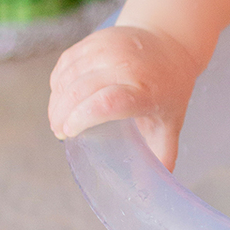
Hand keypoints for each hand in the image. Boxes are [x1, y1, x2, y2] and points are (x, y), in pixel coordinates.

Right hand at [48, 25, 198, 169]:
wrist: (171, 43)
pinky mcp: (96, 39)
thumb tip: (153, 190)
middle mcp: (127, 65)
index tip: (71, 133)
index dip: (83, 118)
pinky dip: (59, 81)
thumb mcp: (171, 122)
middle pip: (81, 90)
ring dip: (57, 100)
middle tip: (60, 132)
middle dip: (62, 114)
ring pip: (69, 75)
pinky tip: (60, 96)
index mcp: (147, 89)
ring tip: (58, 119)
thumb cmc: (170, 89)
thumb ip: (162, 154)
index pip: (109, 101)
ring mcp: (109, 48)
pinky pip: (67, 62)